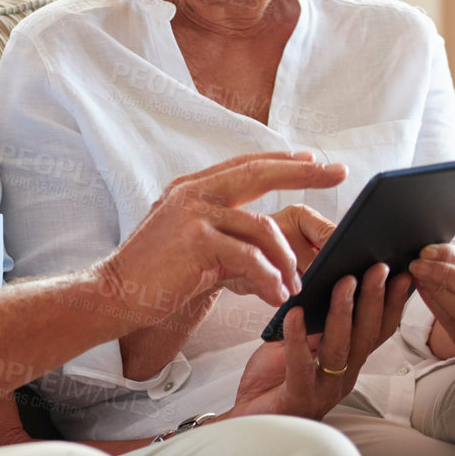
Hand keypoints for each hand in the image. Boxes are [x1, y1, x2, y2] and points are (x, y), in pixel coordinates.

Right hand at [101, 152, 346, 326]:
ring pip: (261, 226)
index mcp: (191, 188)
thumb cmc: (155, 273)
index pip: (245, 165)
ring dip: (286, 259)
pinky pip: (249, 257)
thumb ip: (219, 226)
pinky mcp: (196, 241)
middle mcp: (192, 192)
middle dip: (303, 172)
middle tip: (338, 172)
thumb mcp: (187, 238)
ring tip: (294, 284)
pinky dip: (268, 278)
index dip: (282, 160)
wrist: (116, 292)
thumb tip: (262, 235)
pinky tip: (275, 295)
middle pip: (258, 172)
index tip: (315, 160)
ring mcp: (193, 214)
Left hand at [231, 263, 411, 419]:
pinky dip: (298, 338)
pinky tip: (294, 312)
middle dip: (373, 298)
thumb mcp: (300, 342)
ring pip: (341, 348)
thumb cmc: (276, 378)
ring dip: (343, 312)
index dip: (391, 303)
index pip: (377, 330)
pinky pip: (300, 366)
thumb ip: (316, 322)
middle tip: (378, 268)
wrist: (253, 418)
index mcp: (348, 361)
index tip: (401, 274)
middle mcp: (344, 375)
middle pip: (366, 334)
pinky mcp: (298, 397)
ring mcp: (324, 388)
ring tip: (343, 282)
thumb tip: (327, 283)